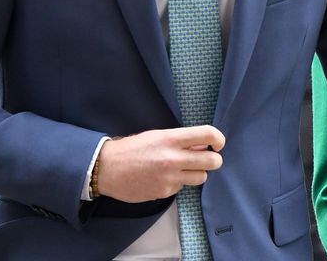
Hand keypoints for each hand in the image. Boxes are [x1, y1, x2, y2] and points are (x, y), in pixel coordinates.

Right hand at [94, 125, 225, 201]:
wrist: (106, 169)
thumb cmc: (131, 149)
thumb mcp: (157, 136)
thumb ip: (181, 140)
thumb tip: (204, 144)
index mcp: (171, 139)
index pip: (208, 134)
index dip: (219, 139)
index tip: (218, 144)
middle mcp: (173, 158)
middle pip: (212, 161)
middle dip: (213, 160)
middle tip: (207, 158)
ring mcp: (169, 178)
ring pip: (201, 178)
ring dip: (196, 173)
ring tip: (183, 169)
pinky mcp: (164, 192)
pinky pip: (182, 188)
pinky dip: (177, 183)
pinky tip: (163, 178)